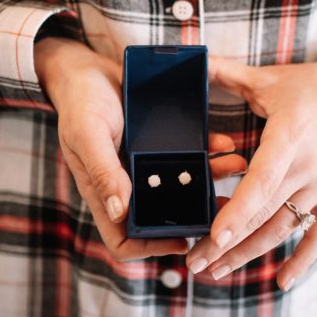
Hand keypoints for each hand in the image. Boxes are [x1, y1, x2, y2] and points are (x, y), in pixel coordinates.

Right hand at [34, 37, 247, 261]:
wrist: (86, 67)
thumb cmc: (79, 101)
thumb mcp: (87, 133)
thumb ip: (102, 170)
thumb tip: (118, 212)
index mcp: (103, 191)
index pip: (122, 239)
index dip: (150, 248)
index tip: (182, 241)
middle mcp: (126, 184)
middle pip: (161, 218)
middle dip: (194, 216)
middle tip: (227, 210)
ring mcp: (143, 166)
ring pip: (182, 187)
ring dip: (210, 181)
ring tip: (237, 166)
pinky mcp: (158, 144)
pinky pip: (188, 156)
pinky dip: (209, 152)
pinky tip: (224, 142)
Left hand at [185, 55, 316, 289]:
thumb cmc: (305, 85)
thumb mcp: (266, 78)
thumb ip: (224, 73)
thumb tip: (184, 58)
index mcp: (290, 135)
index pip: (263, 179)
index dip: (238, 210)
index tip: (215, 235)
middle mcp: (309, 166)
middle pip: (265, 212)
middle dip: (227, 242)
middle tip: (193, 263)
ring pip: (284, 228)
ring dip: (250, 255)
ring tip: (214, 273)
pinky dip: (302, 260)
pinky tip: (281, 284)